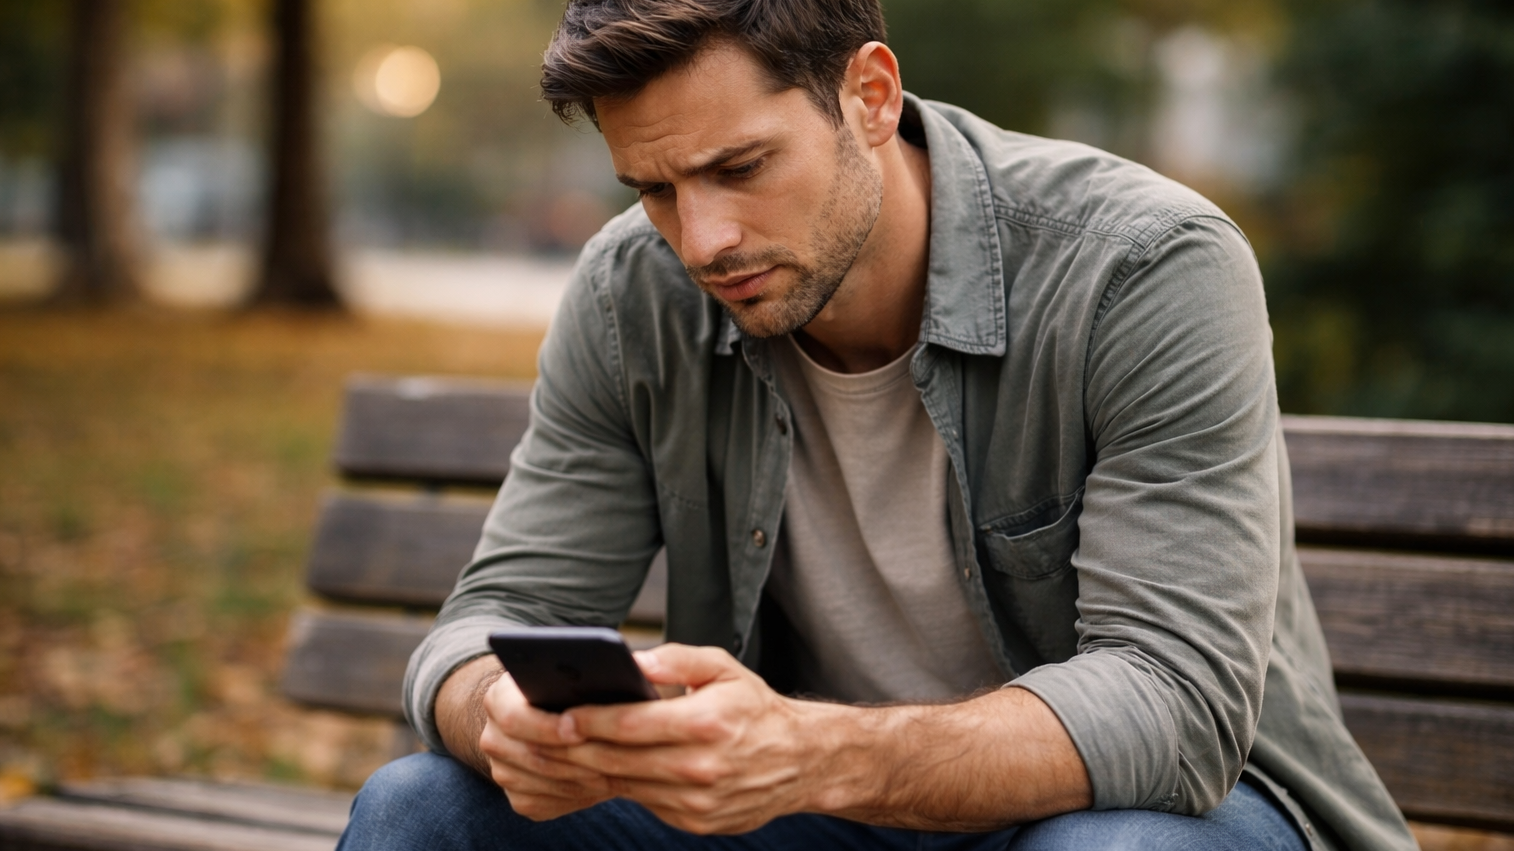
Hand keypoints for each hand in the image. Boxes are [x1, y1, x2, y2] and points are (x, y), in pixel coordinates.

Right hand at [478, 669, 615, 819]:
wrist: (545, 717)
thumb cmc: (567, 688)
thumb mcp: (571, 671)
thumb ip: (587, 671)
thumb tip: (624, 676)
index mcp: (498, 699)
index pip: (514, 718)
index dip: (548, 728)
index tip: (582, 732)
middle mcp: (492, 737)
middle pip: (531, 755)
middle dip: (575, 759)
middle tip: (614, 760)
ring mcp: (502, 771)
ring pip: (542, 784)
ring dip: (580, 781)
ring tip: (616, 773)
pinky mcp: (517, 799)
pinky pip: (547, 804)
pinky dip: (577, 797)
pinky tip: (602, 786)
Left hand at [539, 643, 839, 833]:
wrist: (802, 762)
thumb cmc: (755, 708)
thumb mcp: (725, 668)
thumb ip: (678, 659)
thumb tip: (632, 659)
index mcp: (706, 723)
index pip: (631, 724)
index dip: (589, 720)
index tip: (558, 713)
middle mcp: (700, 767)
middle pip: (618, 760)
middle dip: (572, 748)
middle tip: (539, 736)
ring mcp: (697, 801)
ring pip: (625, 786)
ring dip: (586, 771)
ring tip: (555, 754)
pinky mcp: (696, 822)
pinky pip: (644, 803)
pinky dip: (617, 786)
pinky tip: (595, 770)